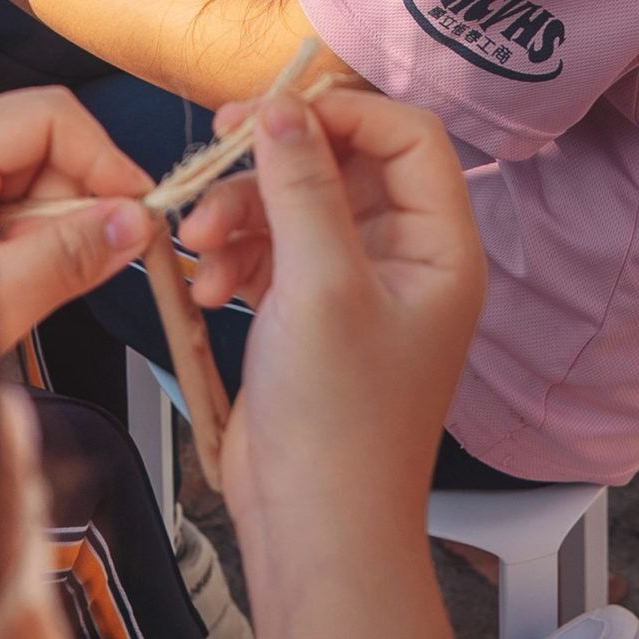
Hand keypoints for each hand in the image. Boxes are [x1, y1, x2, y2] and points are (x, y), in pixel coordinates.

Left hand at [0, 89, 154, 354]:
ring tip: (55, 281)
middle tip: (118, 253)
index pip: (48, 117)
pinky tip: (25, 284)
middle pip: (43, 146)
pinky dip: (32, 246)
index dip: (105, 158)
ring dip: (60, 228)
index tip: (144, 209)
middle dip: (87, 197)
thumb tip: (135, 225)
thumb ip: (66, 258)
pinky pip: (6, 214)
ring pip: (30, 184)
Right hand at [179, 89, 481, 638]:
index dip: (344, 111)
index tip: (276, 110)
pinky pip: (271, 248)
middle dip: (272, 162)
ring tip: (199, 243)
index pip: (407, 135)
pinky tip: (206, 285)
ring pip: (296, 202)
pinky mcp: (309, 310)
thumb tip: (281, 107)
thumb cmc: (340, 424)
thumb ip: (302, 186)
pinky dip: (233, 255)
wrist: (313, 530)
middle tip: (217, 149)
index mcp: (439, 246)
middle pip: (341, 162)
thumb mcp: (320, 286)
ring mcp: (355, 283)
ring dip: (240, 212)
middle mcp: (405, 256)